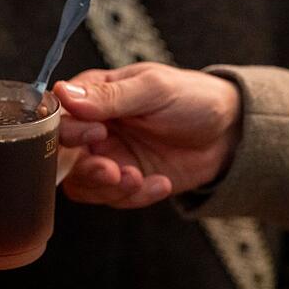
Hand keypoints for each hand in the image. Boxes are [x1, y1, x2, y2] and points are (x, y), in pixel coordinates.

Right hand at [52, 62, 241, 207]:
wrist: (230, 133)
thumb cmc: (192, 98)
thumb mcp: (153, 89)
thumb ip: (109, 95)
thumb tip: (63, 94)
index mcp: (92, 97)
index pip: (58, 117)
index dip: (69, 131)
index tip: (97, 133)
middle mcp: (92, 129)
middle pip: (63, 158)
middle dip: (87, 170)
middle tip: (114, 170)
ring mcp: (106, 157)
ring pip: (82, 184)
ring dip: (109, 188)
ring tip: (138, 179)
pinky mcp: (123, 182)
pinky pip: (112, 199)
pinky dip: (135, 197)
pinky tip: (160, 183)